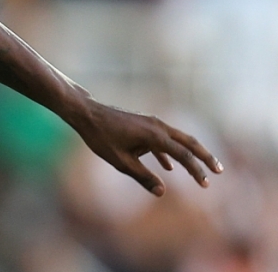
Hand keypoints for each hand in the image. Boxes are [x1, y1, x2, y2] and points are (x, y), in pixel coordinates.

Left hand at [72, 100, 222, 195]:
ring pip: (177, 139)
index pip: (183, 155)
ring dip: (189, 153)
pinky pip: (162, 139)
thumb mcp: (120, 161)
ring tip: (199, 168)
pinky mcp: (143, 124)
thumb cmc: (101, 137)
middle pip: (188, 141)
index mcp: (154, 135)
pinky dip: (169, 152)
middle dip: (204, 156)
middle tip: (219, 170)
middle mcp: (157, 126)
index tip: (206, 184)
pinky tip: (168, 167)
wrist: (86, 113)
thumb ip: (142, 176)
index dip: (196, 171)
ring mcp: (151, 123)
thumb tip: (162, 192)